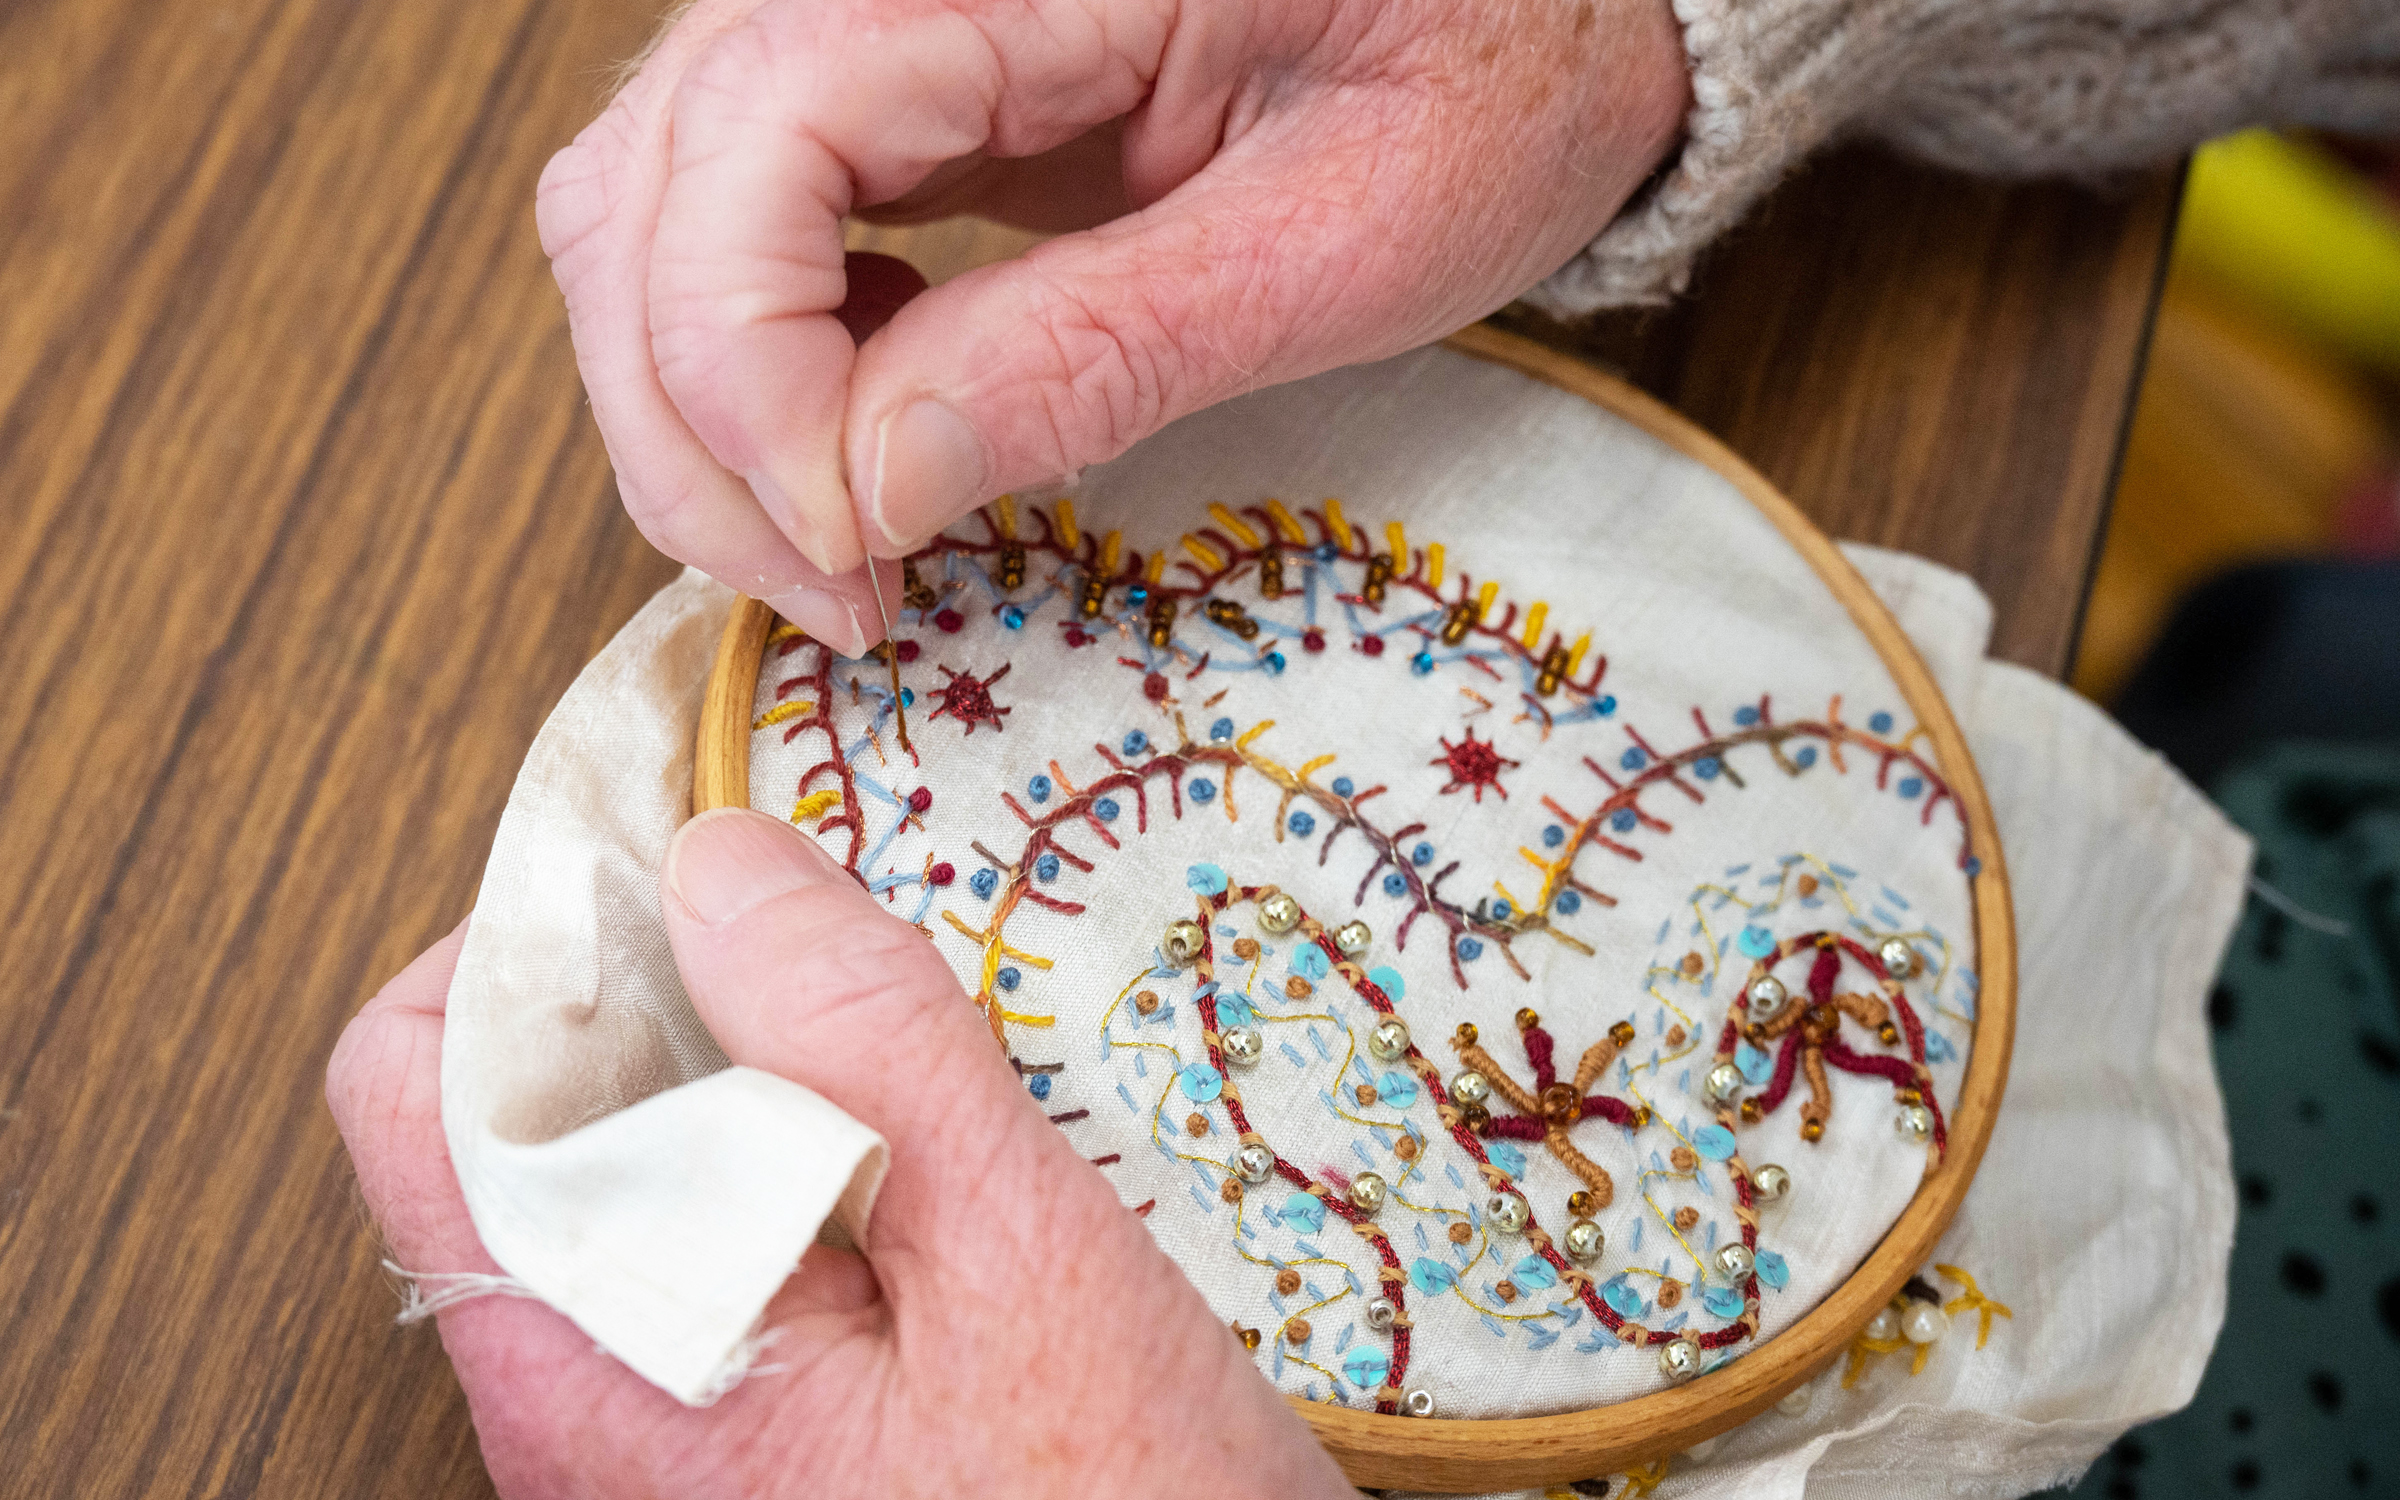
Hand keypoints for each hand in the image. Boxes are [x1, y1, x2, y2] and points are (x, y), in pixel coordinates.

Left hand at [328, 808, 1353, 1498]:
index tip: (689, 863)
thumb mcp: (1018, 1260)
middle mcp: (579, 1412)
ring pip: (613, 1186)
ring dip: (737, 1078)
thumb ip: (860, 1048)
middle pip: (507, 1120)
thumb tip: (716, 862)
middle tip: (834, 948)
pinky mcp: (730, 1454)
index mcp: (597, 1363)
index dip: (530, 929)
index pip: (415, 1077)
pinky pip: (699, 1256)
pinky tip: (918, 1172)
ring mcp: (647, 1443)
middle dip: (656, 996)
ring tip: (897, 1057)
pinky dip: (784, 1164)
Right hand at [536, 0, 1688, 653]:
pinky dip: (756, 366)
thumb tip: (867, 491)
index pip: (751, 140)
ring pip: (651, 213)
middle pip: (648, 192)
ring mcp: (880, 20)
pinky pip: (734, 223)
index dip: (749, 376)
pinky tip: (869, 439)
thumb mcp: (1342, 238)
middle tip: (839, 595)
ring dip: (704, 413)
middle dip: (698, 432)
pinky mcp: (899, 86)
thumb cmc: (1491, 76)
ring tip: (844, 547)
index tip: (856, 549)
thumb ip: (1098, 351)